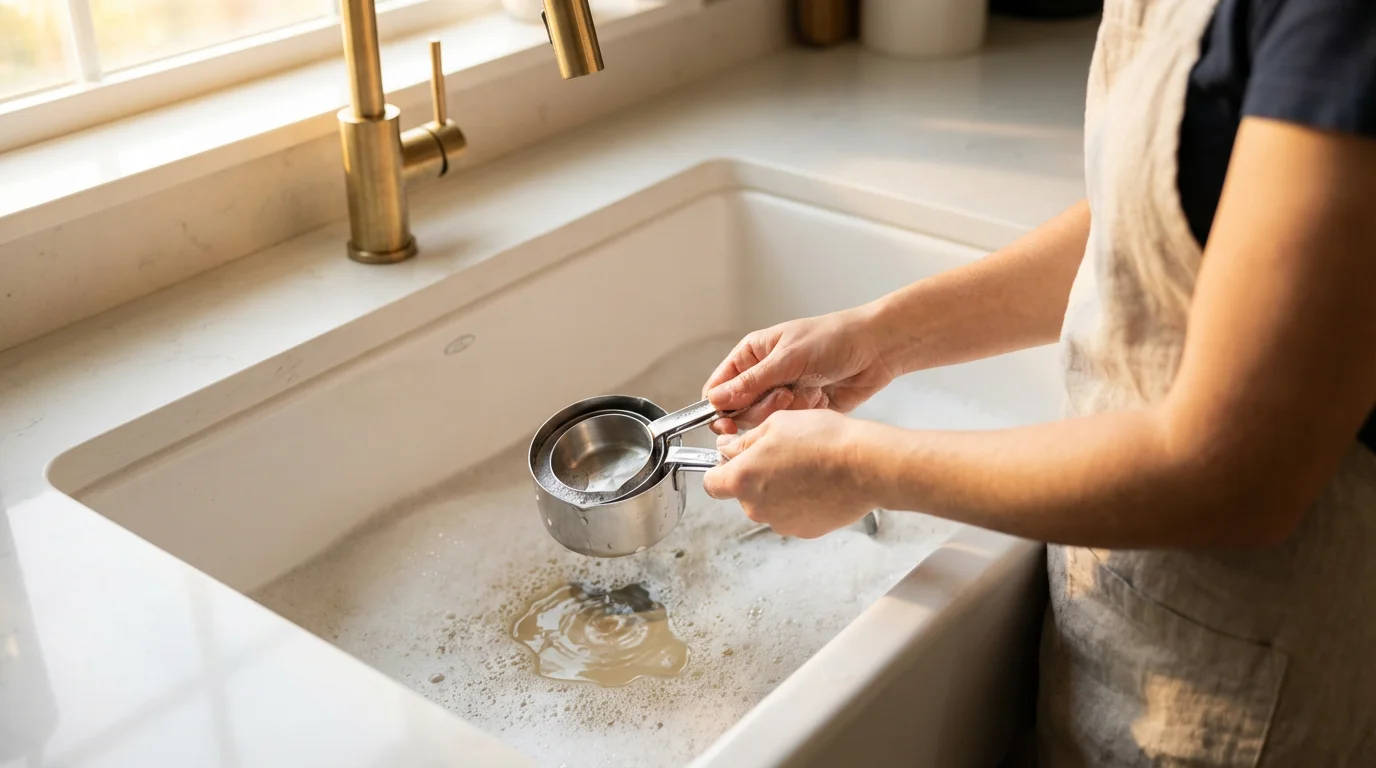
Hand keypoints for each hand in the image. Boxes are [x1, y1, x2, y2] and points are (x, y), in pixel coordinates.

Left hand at [702, 409, 878, 538]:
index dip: (719, 469)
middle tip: (781, 453)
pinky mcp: (805, 531)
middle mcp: (756, 508)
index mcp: (742, 479)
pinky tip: (817, 482)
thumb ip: (744, 440)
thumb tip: (728, 448)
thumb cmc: (824, 441)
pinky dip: (800, 501)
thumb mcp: (775, 424)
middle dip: (755, 475)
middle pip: (743, 493)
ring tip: (805, 466)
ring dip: (779, 488)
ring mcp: (781, 523)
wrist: (866, 466)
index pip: (711, 483)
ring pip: (769, 504)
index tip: (730, 460)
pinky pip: (792, 514)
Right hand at [703, 308, 899, 433]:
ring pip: (765, 420)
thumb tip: (716, 399)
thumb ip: (751, 382)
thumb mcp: (787, 358)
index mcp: (751, 355)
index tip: (727, 422)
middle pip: (740, 410)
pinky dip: (805, 414)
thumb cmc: (834, 339)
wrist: (876, 350)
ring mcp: (782, 393)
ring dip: (787, 410)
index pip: (718, 387)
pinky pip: (789, 424)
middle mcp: (763, 375)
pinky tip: (822, 397)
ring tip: (809, 391)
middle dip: (763, 407)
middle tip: (785, 395)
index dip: (718, 407)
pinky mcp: (802, 410)